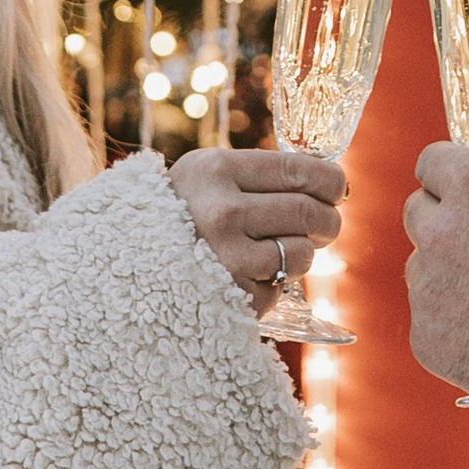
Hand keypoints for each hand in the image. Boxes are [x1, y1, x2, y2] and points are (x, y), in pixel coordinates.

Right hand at [168, 146, 346, 304]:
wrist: (130, 269)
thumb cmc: (183, 215)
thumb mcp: (208, 177)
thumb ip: (259, 176)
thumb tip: (332, 182)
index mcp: (216, 171)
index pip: (295, 170)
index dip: (330, 180)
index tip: (338, 188)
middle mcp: (222, 213)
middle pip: (308, 211)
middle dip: (329, 219)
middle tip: (326, 223)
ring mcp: (229, 259)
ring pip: (303, 252)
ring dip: (304, 253)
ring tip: (281, 250)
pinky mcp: (235, 298)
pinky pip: (283, 286)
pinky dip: (278, 282)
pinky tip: (252, 275)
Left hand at [403, 144, 468, 405]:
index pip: (433, 161)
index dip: (451, 173)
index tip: (468, 189)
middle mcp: (440, 229)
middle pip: (418, 211)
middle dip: (442, 219)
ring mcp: (428, 286)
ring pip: (421, 268)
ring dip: (444, 273)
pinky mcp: (425, 337)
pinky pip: (429, 319)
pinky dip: (451, 324)